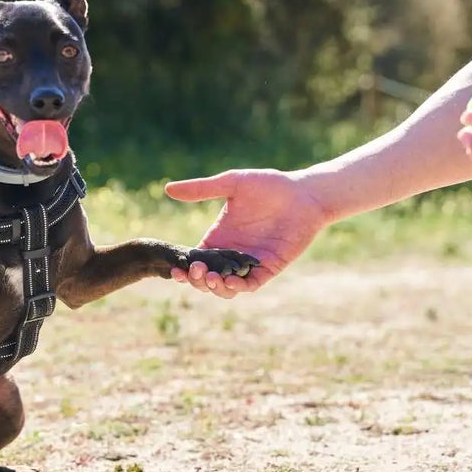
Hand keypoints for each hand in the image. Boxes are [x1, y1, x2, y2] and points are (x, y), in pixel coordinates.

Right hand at [164, 169, 328, 298]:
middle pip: (206, 278)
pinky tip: (230, 280)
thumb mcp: (231, 184)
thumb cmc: (269, 185)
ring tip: (212, 278)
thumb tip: (168, 189)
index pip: (194, 260)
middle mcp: (230, 254)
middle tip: (196, 271)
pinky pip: (250, 284)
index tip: (175, 267)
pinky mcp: (268, 268)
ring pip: (226, 287)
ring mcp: (249, 263)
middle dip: (197, 280)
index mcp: (218, 238)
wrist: (304, 194)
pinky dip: (239, 286)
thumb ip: (201, 189)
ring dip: (215, 288)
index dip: (183, 268)